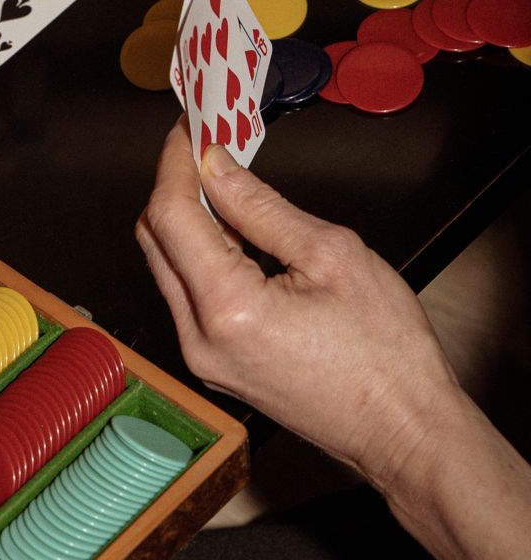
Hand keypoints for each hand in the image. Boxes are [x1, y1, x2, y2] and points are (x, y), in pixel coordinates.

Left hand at [135, 124, 461, 495]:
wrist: (403, 431)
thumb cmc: (386, 355)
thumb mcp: (332, 255)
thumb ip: (262, 206)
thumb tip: (217, 167)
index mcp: (225, 309)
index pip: (170, 215)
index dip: (175, 162)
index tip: (190, 128)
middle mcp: (198, 339)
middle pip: (155, 240)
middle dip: (175, 185)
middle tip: (206, 145)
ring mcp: (202, 358)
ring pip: (167, 267)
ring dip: (187, 219)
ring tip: (222, 180)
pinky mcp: (214, 365)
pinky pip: (188, 296)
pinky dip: (200, 254)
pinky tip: (232, 229)